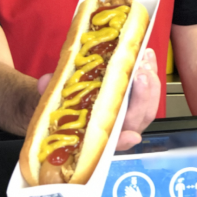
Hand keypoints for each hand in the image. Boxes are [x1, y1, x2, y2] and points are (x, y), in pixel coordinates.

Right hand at [36, 49, 159, 150]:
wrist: (64, 103)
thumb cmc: (62, 108)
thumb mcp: (51, 100)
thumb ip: (49, 92)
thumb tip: (46, 82)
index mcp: (98, 135)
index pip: (114, 142)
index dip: (124, 141)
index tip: (132, 136)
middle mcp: (118, 127)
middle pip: (137, 119)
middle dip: (142, 98)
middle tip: (139, 76)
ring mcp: (129, 113)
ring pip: (147, 105)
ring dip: (149, 83)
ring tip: (142, 61)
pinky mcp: (136, 96)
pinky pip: (149, 88)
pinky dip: (150, 70)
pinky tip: (146, 54)